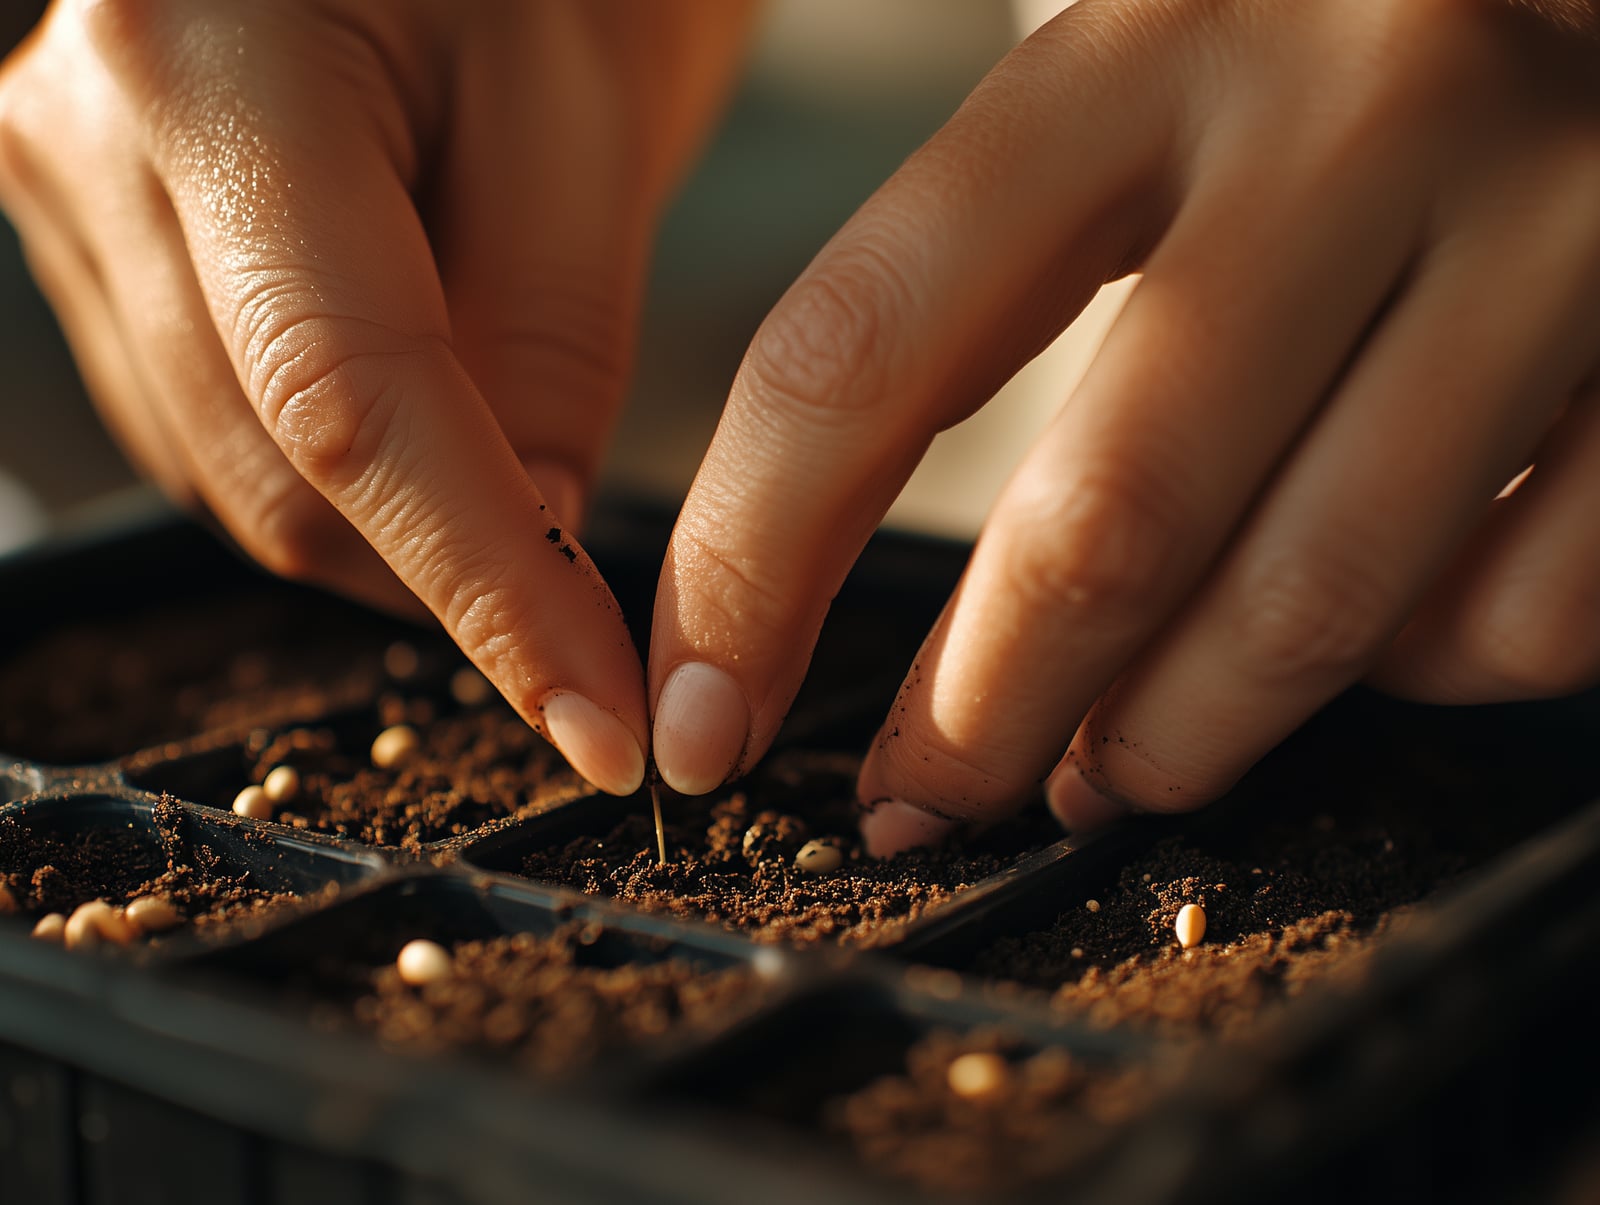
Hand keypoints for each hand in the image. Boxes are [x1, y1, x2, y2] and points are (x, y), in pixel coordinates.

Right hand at [0, 0, 749, 791]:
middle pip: (276, 473)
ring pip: (240, 482)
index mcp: (216, 70)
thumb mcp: (584, 130)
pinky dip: (342, 487)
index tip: (597, 716)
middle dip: (451, 576)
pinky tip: (427, 436)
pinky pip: (218, 443)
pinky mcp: (96, 253)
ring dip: (398, 536)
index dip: (486, 584)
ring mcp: (68, 202)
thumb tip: (527, 551)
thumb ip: (549, 348)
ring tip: (513, 473)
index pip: (349, 400)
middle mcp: (92, 140)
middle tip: (595, 624)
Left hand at [648, 0, 1599, 848]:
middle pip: (1101, 527)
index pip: (861, 349)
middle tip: (916, 800)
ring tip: (1101, 772)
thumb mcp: (1145, 82)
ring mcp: (1553, 227)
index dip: (750, 568)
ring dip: (1169, 740)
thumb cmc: (1326, 44)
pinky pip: (1515, 617)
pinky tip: (1353, 645)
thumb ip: (1004, 280)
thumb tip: (892, 593)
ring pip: (1309, 606)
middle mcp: (1359, 115)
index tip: (702, 708)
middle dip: (974, 719)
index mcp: (1147, 39)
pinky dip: (1406, 675)